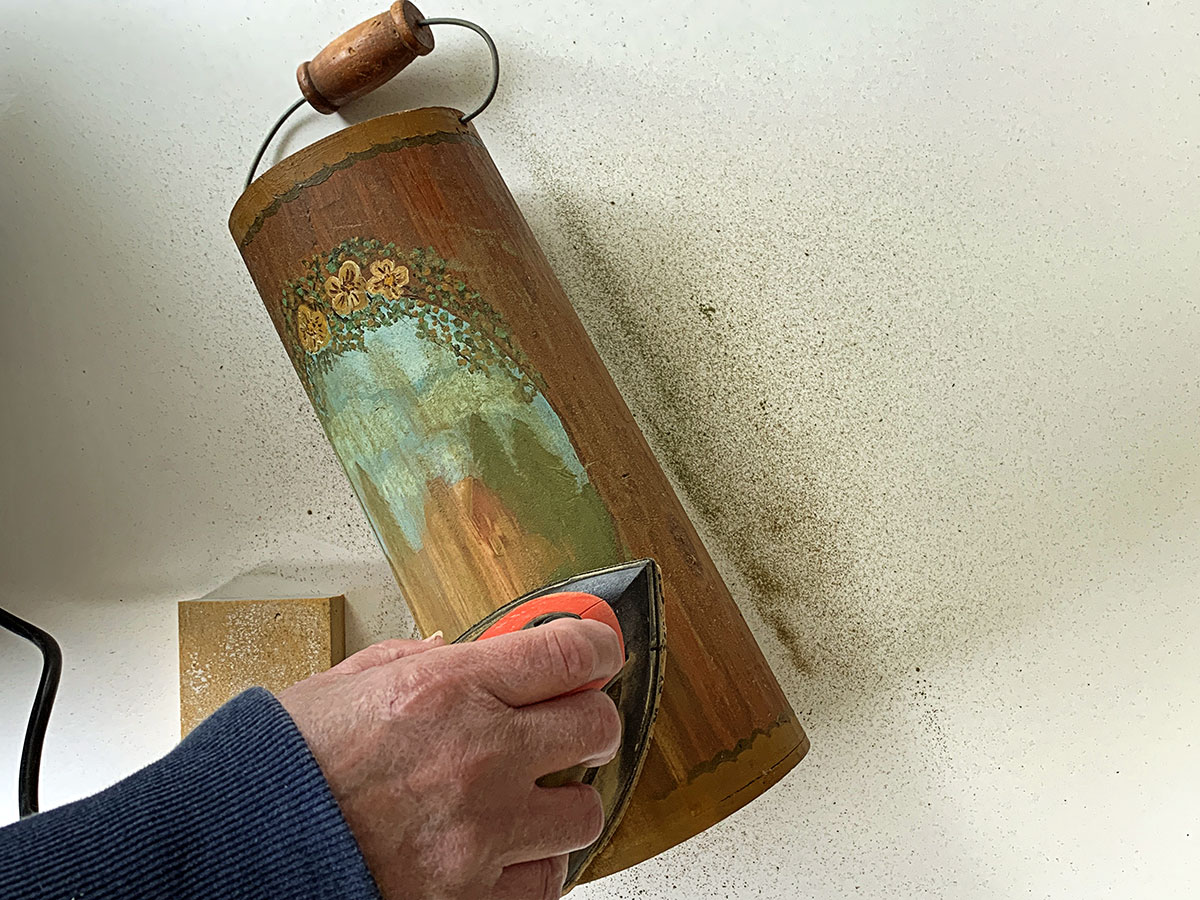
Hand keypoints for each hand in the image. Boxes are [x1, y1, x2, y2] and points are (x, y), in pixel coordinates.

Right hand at [278, 618, 623, 899]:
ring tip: (524, 798)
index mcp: (445, 689)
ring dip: (561, 800)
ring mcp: (480, 834)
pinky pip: (548, 880)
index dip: (597, 646)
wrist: (236, 852)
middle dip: (587, 720)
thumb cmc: (283, 766)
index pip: (571, 650)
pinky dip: (532, 864)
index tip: (594, 654)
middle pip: (598, 726)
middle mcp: (477, 756)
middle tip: (563, 726)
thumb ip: (414, 659)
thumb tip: (465, 650)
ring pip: (585, 811)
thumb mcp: (343, 683)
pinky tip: (501, 849)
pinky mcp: (471, 898)